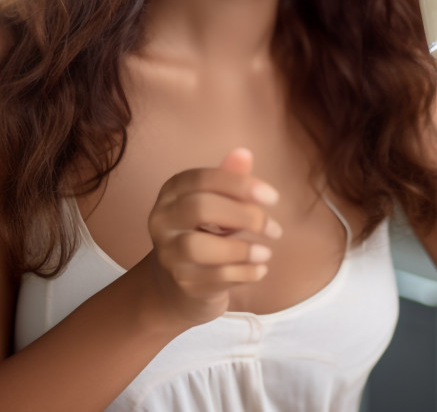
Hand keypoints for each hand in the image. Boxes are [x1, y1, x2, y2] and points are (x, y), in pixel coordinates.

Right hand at [143, 148, 281, 326]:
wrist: (177, 282)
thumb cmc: (204, 231)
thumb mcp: (217, 202)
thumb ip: (230, 179)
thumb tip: (244, 153)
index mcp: (172, 192)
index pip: (203, 179)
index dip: (240, 185)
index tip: (273, 198)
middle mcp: (163, 220)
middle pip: (200, 207)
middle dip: (244, 215)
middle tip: (273, 229)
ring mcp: (169, 254)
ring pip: (200, 247)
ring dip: (241, 249)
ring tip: (267, 253)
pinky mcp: (182, 283)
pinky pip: (214, 278)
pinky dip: (244, 273)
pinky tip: (261, 269)